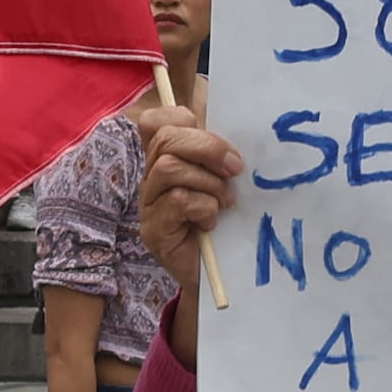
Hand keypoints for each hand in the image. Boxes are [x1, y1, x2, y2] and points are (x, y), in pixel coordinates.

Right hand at [134, 95, 240, 299]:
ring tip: (226, 201)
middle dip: (208, 148)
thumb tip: (243, 123)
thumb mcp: (225, 178)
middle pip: (165, 139)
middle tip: (236, 169)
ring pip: (169, 168)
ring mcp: (148, 204)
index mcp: (167, 158)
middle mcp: (151, 177)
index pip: (154, 121)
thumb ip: (222, 151)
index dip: (179, 116)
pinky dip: (204, 206)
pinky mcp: (154, 230)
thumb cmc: (224, 222)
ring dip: (208, 182)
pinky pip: (178, 200)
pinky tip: (212, 222)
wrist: (218, 275)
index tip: (210, 134)